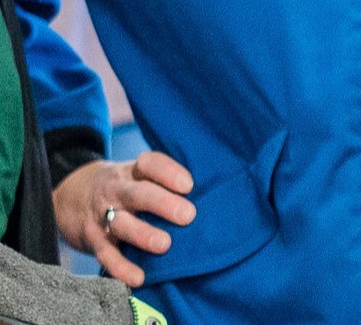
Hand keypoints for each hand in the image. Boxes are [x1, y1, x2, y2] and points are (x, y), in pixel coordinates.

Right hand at [52, 152, 196, 287]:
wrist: (67, 196)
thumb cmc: (121, 187)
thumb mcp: (135, 174)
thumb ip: (163, 181)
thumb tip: (211, 192)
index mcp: (131, 172)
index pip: (149, 164)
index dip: (168, 172)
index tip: (189, 185)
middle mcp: (116, 191)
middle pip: (138, 194)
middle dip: (162, 204)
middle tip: (187, 215)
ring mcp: (102, 215)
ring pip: (121, 224)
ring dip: (142, 234)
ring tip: (165, 245)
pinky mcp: (93, 240)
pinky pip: (106, 255)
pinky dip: (121, 268)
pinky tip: (139, 277)